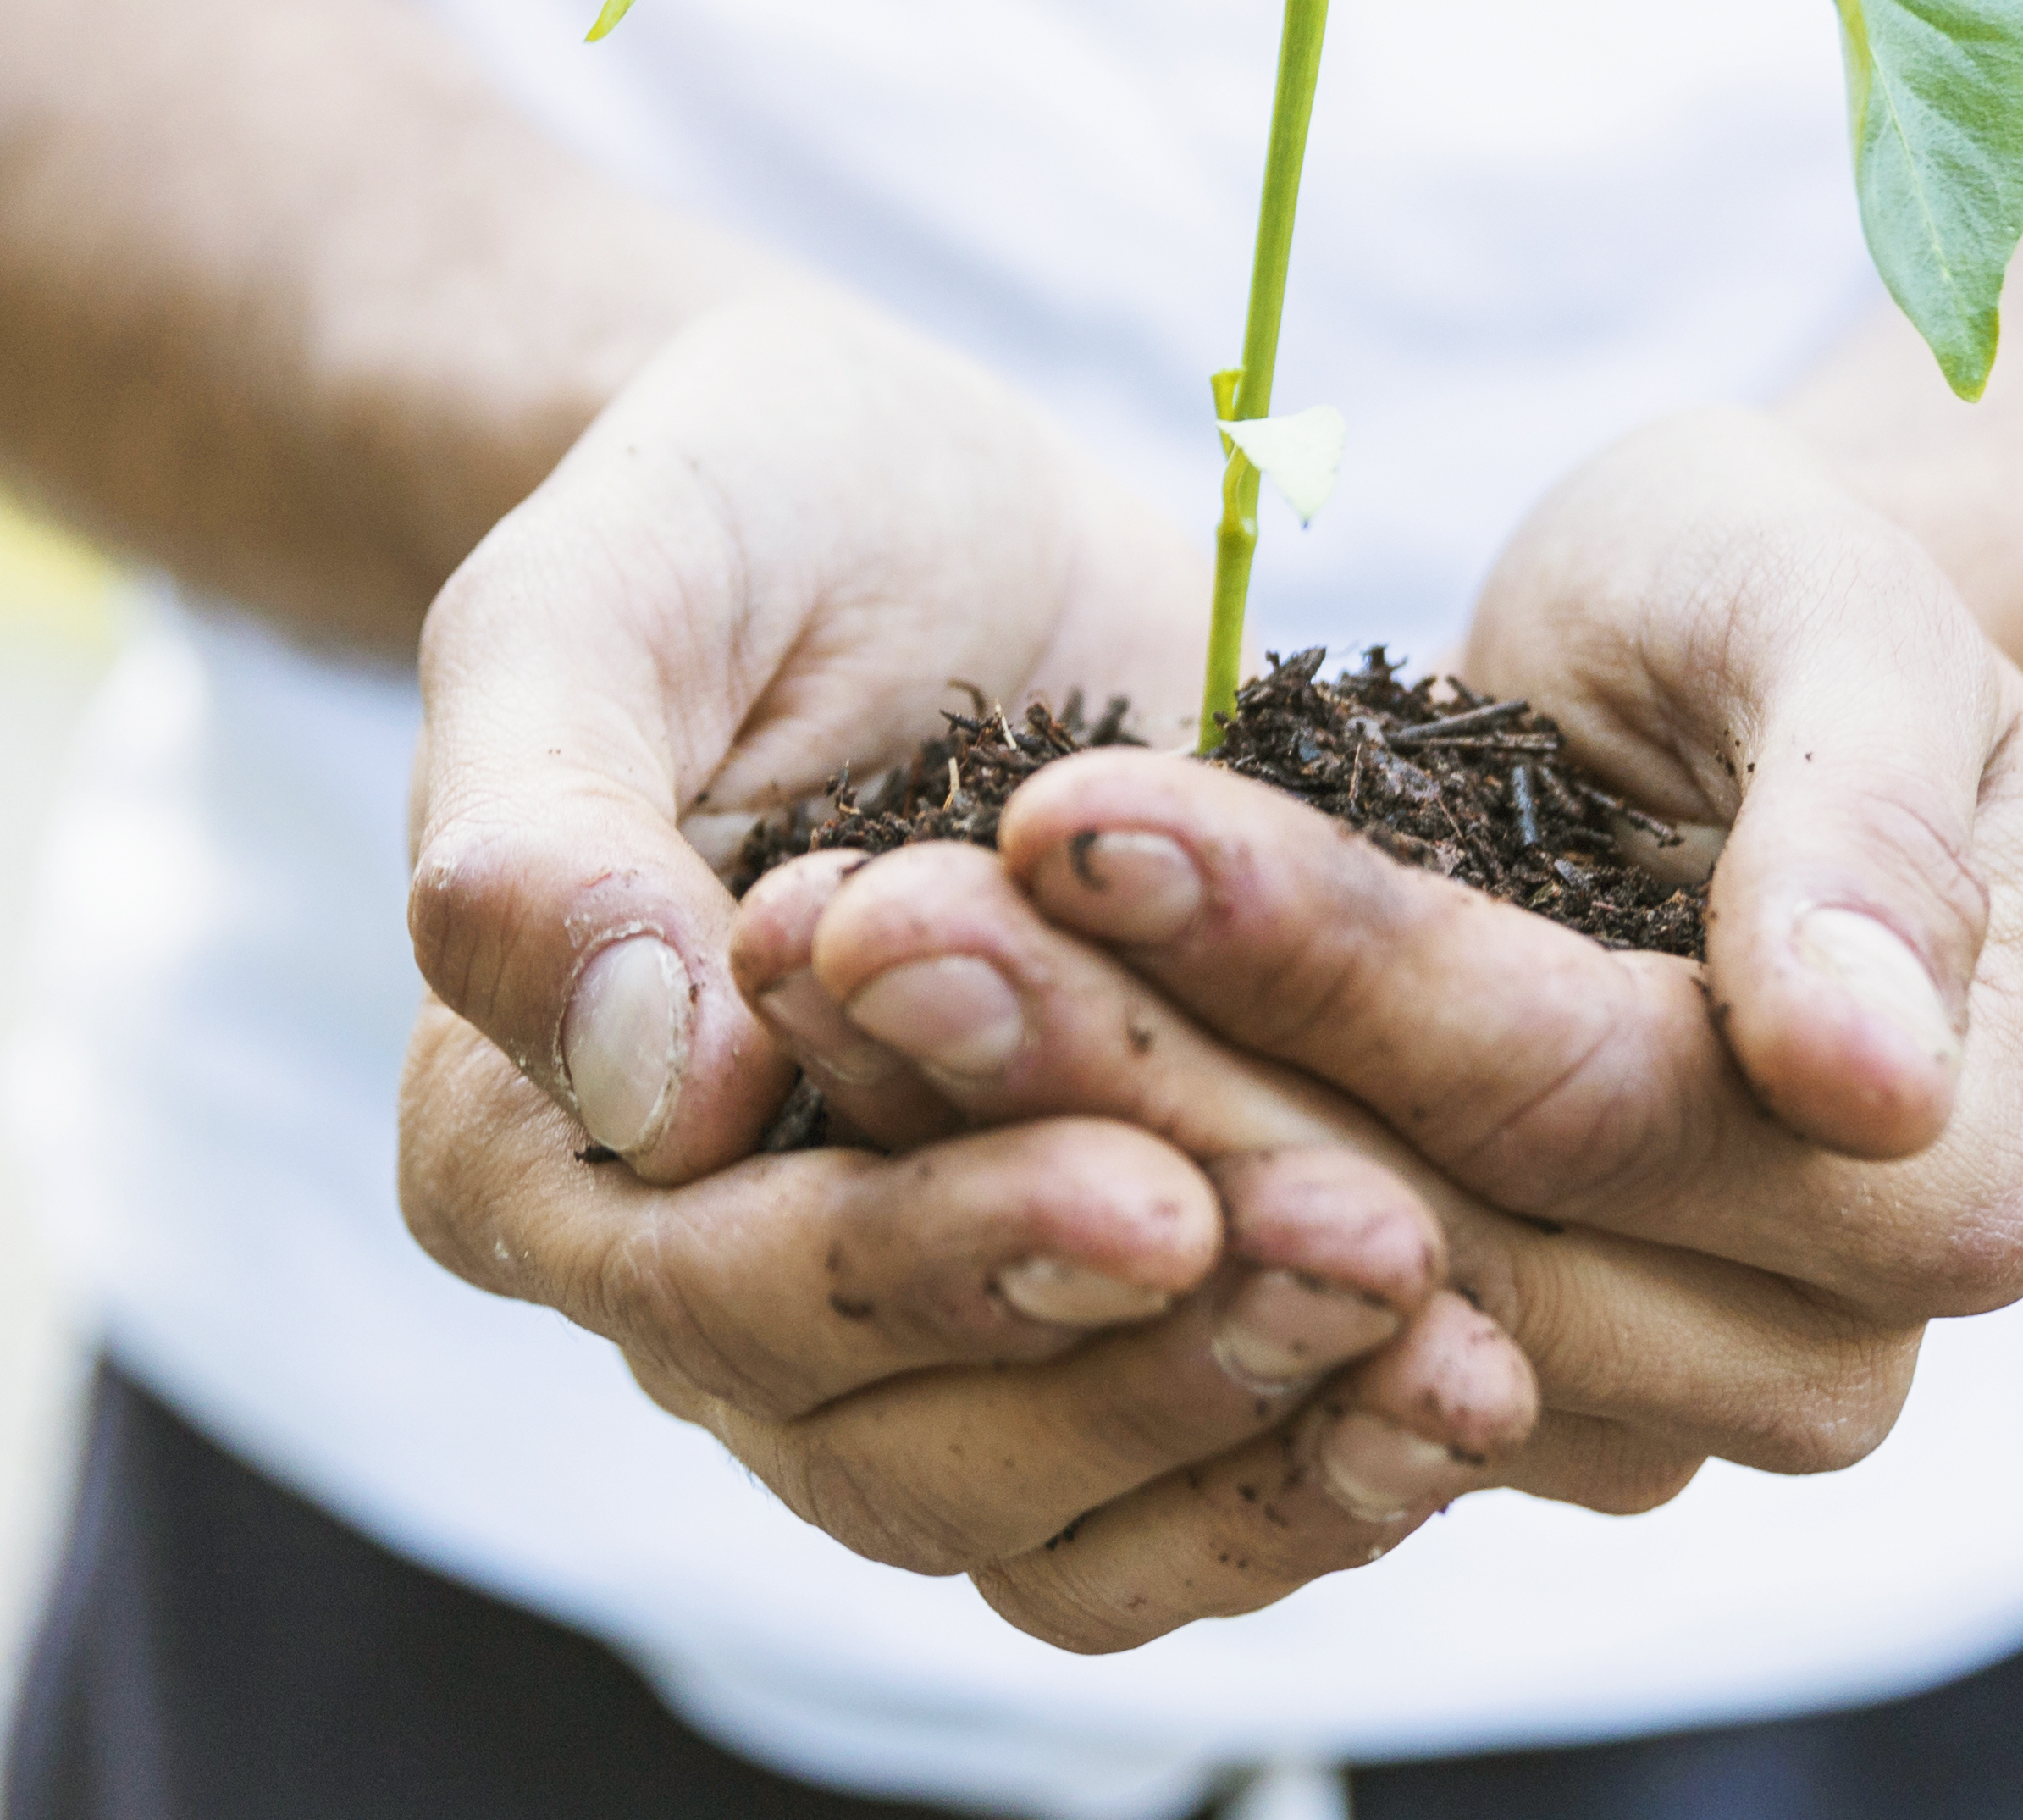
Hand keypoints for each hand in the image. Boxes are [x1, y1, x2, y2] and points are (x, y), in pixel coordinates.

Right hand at [398, 297, 1490, 1581]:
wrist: (904, 510)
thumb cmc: (725, 518)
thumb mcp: (604, 591)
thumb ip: (550, 822)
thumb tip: (642, 1086)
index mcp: (534, 1145)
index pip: (720, 1290)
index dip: (933, 1267)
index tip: (1147, 1196)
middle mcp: (709, 1281)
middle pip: (904, 1449)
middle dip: (1150, 1368)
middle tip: (1377, 1247)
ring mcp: (906, 1319)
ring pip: (1056, 1512)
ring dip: (1266, 1440)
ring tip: (1472, 1351)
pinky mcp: (1086, 1300)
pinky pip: (1180, 1477)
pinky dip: (1327, 1456)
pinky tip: (1488, 1395)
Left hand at [965, 411, 2022, 1541]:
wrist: (1715, 666)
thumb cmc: (1788, 593)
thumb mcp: (1835, 619)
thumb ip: (1865, 829)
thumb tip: (1868, 1072)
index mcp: (1962, 1179)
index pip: (1591, 1102)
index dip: (1334, 965)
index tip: (1087, 808)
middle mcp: (1821, 1354)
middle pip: (1419, 1226)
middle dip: (1127, 1053)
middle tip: (876, 902)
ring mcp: (1638, 1404)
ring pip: (1292, 1299)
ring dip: (1042, 1125)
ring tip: (846, 948)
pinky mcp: (1458, 1390)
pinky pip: (1232, 1326)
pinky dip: (1044, 1178)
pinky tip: (873, 1040)